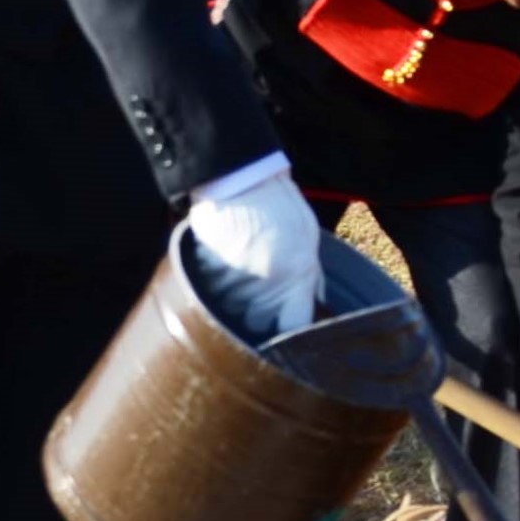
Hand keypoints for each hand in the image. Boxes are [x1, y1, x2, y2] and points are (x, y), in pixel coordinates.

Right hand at [180, 152, 320, 339]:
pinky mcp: (204, 276)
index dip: (290, 339)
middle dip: (260, 321)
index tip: (288, 340)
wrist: (240, 180)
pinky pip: (210, 296)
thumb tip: (314, 309)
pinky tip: (226, 265)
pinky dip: (216, 288)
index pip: (291, 329)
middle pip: (256, 328)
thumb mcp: (308, 241)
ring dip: (236, 304)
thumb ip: (308, 280)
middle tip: (261, 299)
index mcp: (293, 281)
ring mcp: (228, 285)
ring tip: (243, 275)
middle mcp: (259, 290)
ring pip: (230, 315)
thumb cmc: (280, 206)